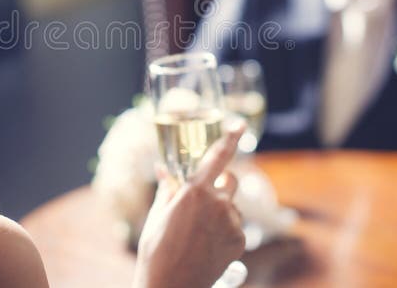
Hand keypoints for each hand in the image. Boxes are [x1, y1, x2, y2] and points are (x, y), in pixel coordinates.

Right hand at [133, 123, 245, 287]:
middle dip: (221, 182)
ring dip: (220, 210)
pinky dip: (224, 229)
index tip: (239, 125)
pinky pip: (235, 226)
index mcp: (195, 191)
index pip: (218, 156)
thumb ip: (168, 188)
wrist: (171, 285)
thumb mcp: (157, 215)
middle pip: (231, 179)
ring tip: (198, 232)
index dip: (230, 138)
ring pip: (232, 205)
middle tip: (205, 196)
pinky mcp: (240, 240)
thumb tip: (163, 169)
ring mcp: (231, 222)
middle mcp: (218, 203)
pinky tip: (207, 244)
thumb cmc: (157, 250)